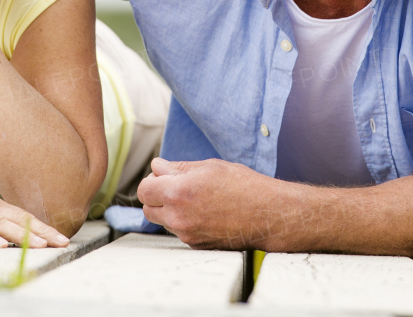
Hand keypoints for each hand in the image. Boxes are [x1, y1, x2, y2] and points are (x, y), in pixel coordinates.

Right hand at [0, 194, 69, 247]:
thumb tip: (18, 238)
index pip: (23, 216)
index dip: (43, 227)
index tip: (62, 238)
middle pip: (18, 218)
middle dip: (42, 231)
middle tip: (61, 242)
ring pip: (2, 224)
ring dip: (23, 235)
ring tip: (40, 245)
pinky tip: (1, 246)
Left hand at [137, 158, 293, 249]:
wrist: (268, 215)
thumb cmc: (244, 187)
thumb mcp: (210, 167)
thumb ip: (178, 168)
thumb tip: (157, 167)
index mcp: (179, 192)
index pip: (144, 189)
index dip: (151, 181)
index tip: (161, 177)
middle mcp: (179, 217)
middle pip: (148, 208)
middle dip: (157, 197)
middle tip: (176, 187)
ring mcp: (187, 234)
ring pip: (163, 221)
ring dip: (170, 210)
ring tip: (196, 199)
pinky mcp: (197, 245)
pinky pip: (180, 231)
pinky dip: (185, 222)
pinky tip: (205, 212)